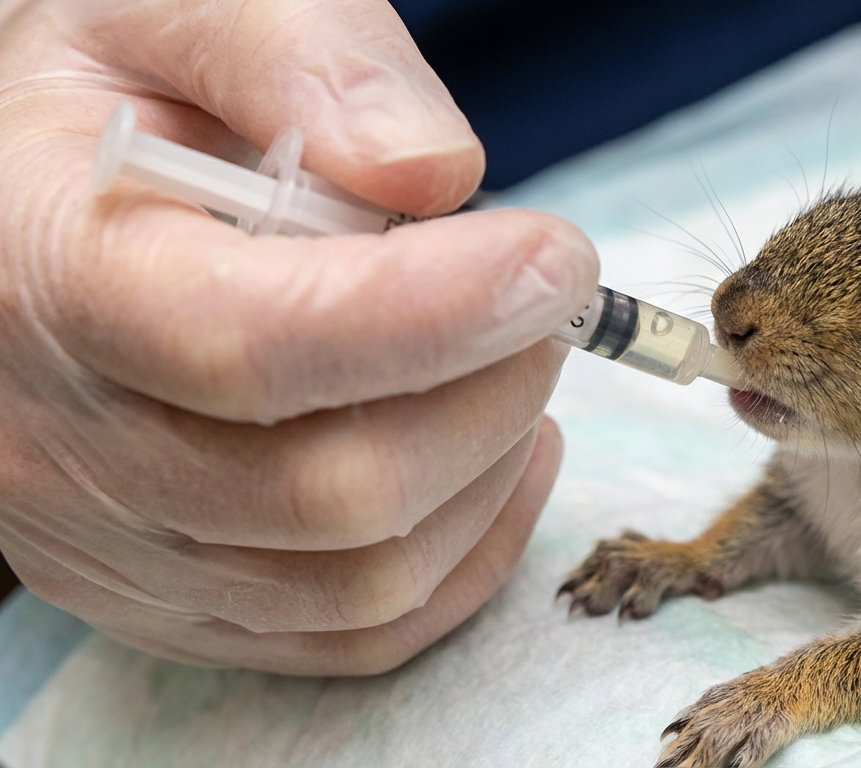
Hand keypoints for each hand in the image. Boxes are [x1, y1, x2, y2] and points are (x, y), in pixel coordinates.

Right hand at [0, 0, 597, 674]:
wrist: (25, 211)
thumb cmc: (117, 102)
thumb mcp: (173, 13)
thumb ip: (302, 61)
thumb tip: (434, 174)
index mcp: (45, 275)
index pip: (253, 343)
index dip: (436, 313)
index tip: (557, 258)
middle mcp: (60, 445)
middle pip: (327, 489)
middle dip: (489, 390)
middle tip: (543, 301)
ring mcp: (115, 547)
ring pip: (359, 578)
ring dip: (489, 467)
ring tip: (515, 361)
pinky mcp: (177, 602)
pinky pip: (356, 633)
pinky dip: (468, 552)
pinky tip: (499, 454)